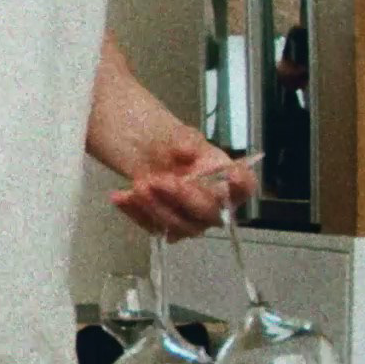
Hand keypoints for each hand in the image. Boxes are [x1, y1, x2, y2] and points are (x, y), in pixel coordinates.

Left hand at [108, 136, 253, 238]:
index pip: (244, 188)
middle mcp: (213, 205)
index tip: (233, 174)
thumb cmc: (172, 144)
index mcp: (226, 179)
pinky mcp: (164, 227)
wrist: (144, 153)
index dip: (242, 186)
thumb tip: (187, 150)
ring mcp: (189, 221)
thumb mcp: (180, 135)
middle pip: (210, 213)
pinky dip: (134, 212)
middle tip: (160, 180)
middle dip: (184, 198)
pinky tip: (120, 196)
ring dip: (157, 207)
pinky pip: (152, 227)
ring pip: (180, 226)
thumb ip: (186, 141)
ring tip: (138, 185)